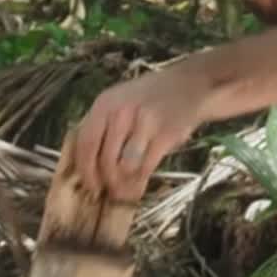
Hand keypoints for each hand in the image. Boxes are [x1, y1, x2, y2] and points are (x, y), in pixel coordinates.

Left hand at [72, 65, 208, 201]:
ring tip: (125, 189)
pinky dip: (140, 181)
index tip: (89, 185)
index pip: (85, 143)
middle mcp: (122, 112)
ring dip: (124, 183)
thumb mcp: (120, 103)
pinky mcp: (166, 135)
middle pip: (104, 159)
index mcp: (105, 103)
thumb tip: (88, 167)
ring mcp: (145, 123)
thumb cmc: (150, 99)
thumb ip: (102, 128)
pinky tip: (139, 184)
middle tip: (109, 191)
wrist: (191, 86)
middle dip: (106, 181)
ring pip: (125, 167)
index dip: (85, 169)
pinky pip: (146, 167)